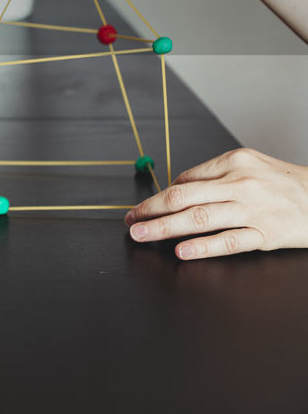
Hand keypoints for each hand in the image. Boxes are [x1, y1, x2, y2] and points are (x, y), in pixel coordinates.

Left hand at [124, 148, 307, 259]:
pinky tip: (182, 251)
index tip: (143, 208)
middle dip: (151, 209)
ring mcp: (252, 210)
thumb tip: (178, 186)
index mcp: (234, 162)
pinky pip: (228, 241)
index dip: (159, 196)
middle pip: (184, 197)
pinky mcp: (266, 234)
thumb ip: (215, 175)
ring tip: (142, 234)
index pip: (185, 179)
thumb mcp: (251, 166)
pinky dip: (203, 246)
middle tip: (130, 220)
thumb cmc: (284, 183)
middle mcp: (241, 183)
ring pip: (199, 218)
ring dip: (164, 227)